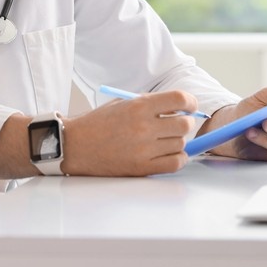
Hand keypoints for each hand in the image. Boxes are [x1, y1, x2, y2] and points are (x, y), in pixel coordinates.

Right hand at [62, 90, 198, 176]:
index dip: (191, 102)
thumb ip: (149, 103)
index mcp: (138, 106)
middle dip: (184, 123)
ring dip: (177, 141)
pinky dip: (178, 158)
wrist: (75, 146)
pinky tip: (168, 153)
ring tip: (163, 139)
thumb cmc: (98, 123)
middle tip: (176, 124)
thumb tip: (179, 107)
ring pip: (181, 144)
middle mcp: (143, 127)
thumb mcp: (122, 103)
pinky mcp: (142, 167)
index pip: (180, 99)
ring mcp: (144, 149)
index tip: (190, 106)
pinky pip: (175, 163)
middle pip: (184, 124)